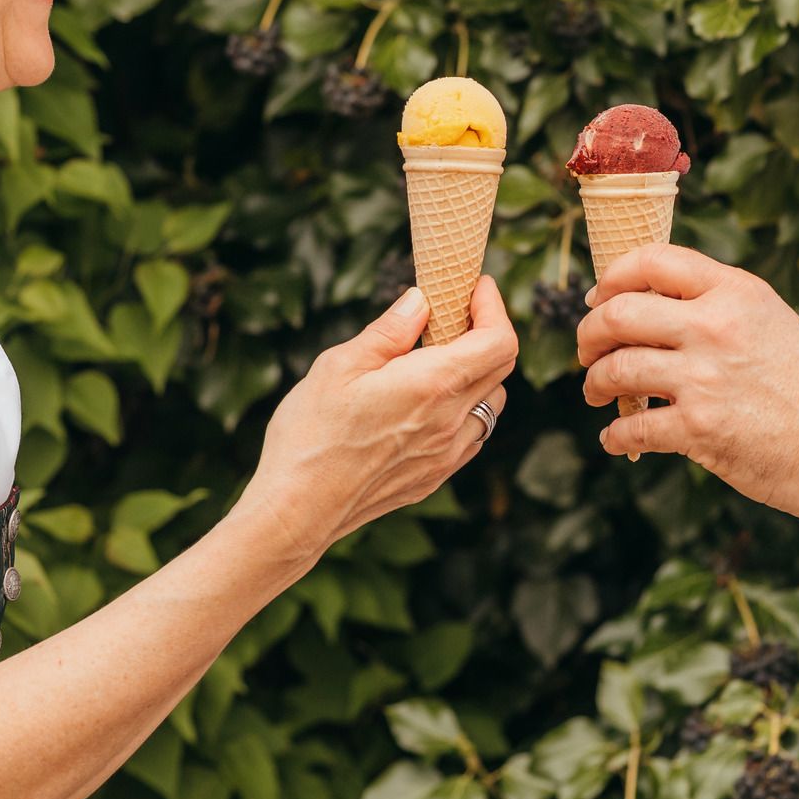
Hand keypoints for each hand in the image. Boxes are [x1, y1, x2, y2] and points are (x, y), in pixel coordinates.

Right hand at [243, 277, 518, 559]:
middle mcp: (451, 421)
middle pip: (501, 367)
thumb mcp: (340, 365)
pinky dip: (466, 408)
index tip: (475, 287)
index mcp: (432, 385)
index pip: (499, 340)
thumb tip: (421, 300)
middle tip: (453, 313)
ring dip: (478, 372)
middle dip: (486, 331)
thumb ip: (389, 331)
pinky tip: (430, 402)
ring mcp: (447, 454)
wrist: (298, 511)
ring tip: (438, 358)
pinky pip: (472, 434)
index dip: (494, 307)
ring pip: (491, 402)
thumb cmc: (310, 435)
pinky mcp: (436, 476)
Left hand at [577, 245, 798, 573]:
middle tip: (587, 350)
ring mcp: (705, 378)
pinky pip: (632, 426)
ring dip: (596, 383)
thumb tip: (648, 303)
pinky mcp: (699, 428)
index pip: (654, 261)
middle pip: (619, 313)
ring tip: (596, 392)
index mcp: (736, 292)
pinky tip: (615, 438)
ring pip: (616, 369)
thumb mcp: (770, 322)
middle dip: (589, 333)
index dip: (613, 277)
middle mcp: (717, 327)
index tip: (599, 298)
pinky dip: (614, 435)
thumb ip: (717, 305)